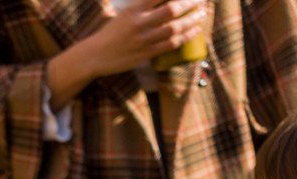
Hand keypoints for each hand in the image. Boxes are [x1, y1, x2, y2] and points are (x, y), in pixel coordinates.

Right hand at [86, 0, 206, 77]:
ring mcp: (143, 39)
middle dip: (190, 3)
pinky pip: (171, 44)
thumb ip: (143, 7)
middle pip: (171, 9)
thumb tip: (163, 2)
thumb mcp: (125, 13)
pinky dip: (186, 36)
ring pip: (174, 27)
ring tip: (201, 14)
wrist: (95, 56)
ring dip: (191, 20)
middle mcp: (139, 22)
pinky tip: (195, 31)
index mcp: (134, 8)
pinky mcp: (146, 53)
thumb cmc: (111, 34)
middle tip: (201, 0)